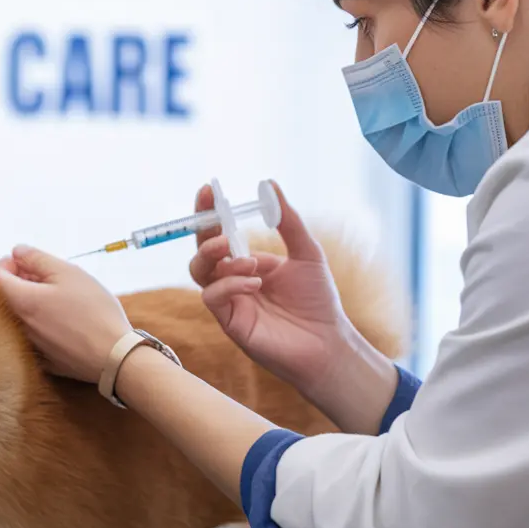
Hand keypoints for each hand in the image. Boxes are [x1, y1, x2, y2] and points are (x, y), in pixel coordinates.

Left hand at [0, 245, 132, 384]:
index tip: (25, 261)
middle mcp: (19, 326)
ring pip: (20, 316)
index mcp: (22, 301)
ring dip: (31, 301)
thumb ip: (37, 259)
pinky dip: (42, 323)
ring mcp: (30, 345)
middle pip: (5, 297)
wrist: (114, 356)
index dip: (6, 264)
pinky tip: (63, 320)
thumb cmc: (94, 310)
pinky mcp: (44, 360)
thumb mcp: (68, 273)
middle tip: (45, 275)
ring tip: (58, 295)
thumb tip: (17, 251)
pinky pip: (34, 335)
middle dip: (19, 280)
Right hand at [189, 182, 384, 401]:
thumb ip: (288, 220)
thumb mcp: (307, 252)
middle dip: (204, 233)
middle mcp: (233, 280)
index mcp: (247, 262)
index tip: (208, 190)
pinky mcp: (229, 321)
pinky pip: (213, 296)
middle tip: (218, 224)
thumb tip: (270, 185)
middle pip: (202, 251)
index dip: (210, 212)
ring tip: (249, 260)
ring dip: (216, 259)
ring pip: (199, 272)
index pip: (221, 233)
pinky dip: (230, 284)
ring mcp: (229, 301)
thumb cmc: (318, 301)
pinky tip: (256, 285)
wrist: (328, 342)